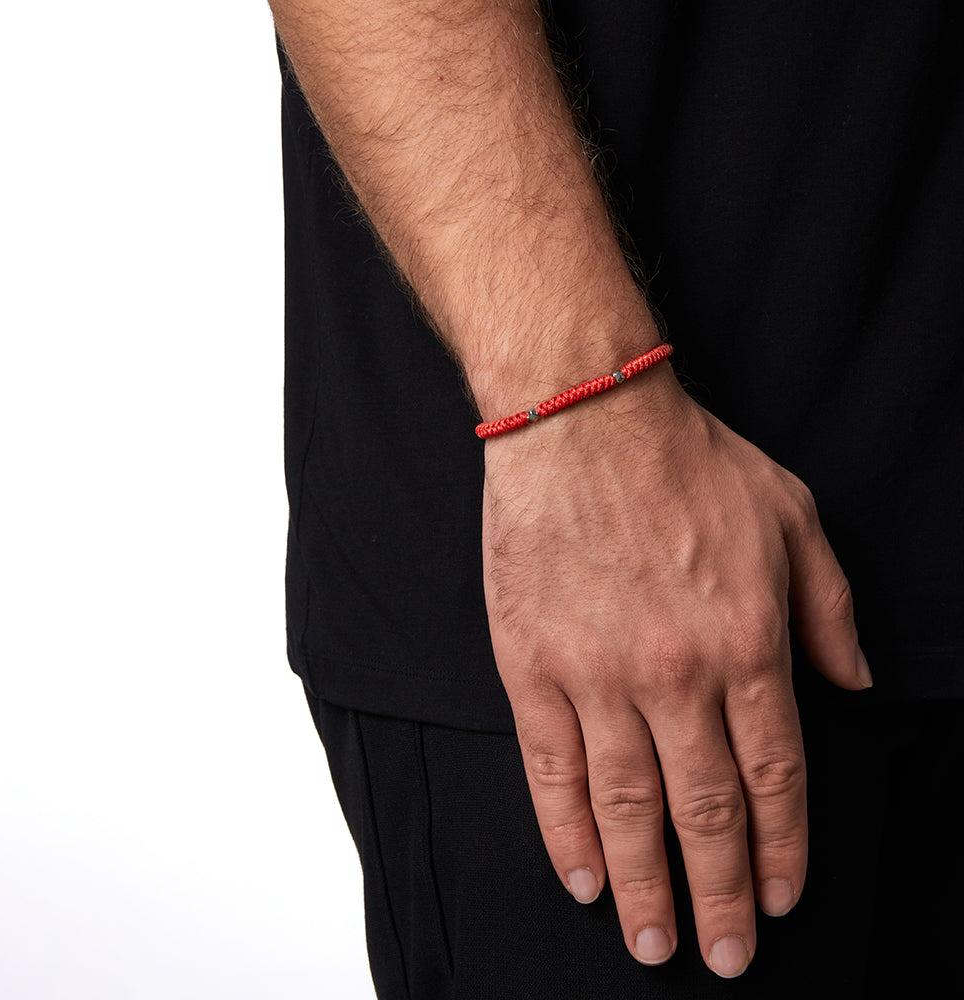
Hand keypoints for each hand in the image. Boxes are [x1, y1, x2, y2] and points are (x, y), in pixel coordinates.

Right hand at [482, 372, 870, 977]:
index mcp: (747, 641)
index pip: (775, 775)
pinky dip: (566, 831)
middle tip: (722, 955)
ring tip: (654, 944)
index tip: (779, 899)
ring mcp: (597, 674)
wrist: (583, 419)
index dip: (781, 849)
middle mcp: (676, 674)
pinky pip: (550, 768)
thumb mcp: (792, 515)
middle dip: (719, 894)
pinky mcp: (533, 664)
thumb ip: (830, 606)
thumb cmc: (687, 461)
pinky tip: (583, 877)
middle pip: (705, 810)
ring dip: (645, 884)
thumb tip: (854, 682)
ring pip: (625, 805)